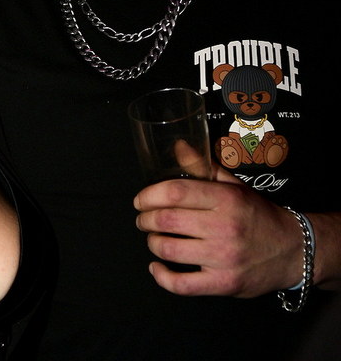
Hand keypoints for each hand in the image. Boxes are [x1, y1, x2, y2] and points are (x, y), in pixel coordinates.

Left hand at [133, 166, 302, 296]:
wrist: (293, 250)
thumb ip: (203, 167)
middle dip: (145, 219)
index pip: (175, 192)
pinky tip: (157, 267)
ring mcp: (224, 258)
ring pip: (169, 250)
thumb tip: (178, 147)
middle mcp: (224, 227)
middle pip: (167, 220)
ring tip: (153, 238)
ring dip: (152, 243)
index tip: (140, 200)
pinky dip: (162, 276)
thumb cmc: (257, 215)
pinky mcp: (224, 284)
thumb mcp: (233, 185)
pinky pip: (182, 285)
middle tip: (143, 219)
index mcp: (225, 199)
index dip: (149, 195)